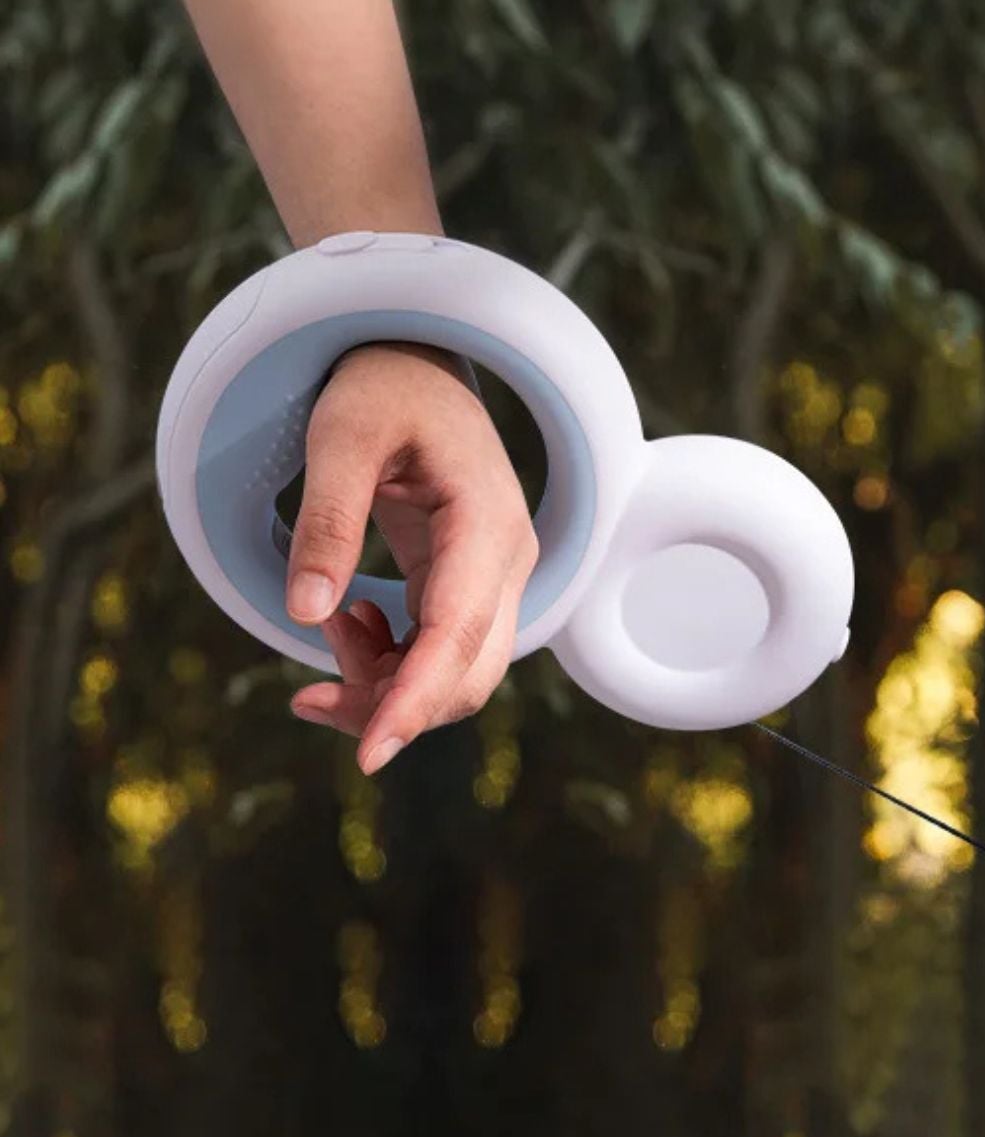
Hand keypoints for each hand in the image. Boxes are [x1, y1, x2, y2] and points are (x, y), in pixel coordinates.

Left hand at [285, 342, 537, 773]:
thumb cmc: (382, 387)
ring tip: (327, 634)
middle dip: (391, 706)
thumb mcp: (340, 433)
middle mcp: (507, 562)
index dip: (415, 700)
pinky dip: (392, 663)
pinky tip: (348, 626)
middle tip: (307, 701)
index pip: (458, 635)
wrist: (418, 362)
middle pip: (469, 674)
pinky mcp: (470, 588)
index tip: (369, 754)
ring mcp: (495, 579)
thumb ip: (327, 520)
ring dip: (387, 685)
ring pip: (458, 674)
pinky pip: (441, 652)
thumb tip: (305, 616)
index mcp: (486, 525)